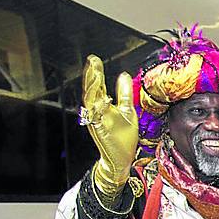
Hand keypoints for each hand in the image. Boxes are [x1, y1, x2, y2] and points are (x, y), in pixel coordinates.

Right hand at [83, 55, 138, 198]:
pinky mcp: (100, 132)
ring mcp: (96, 122)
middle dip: (91, 76)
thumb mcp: (127, 110)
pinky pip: (96, 119)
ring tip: (95, 75)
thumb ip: (124, 93)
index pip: (97, 86)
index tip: (94, 59)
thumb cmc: (123, 136)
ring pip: (91, 103)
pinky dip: (98, 110)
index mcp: (102, 106)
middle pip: (91, 91)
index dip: (95, 72)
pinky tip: (102, 99)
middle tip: (92, 62)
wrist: (121, 159)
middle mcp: (96, 112)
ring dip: (92, 89)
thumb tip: (123, 75)